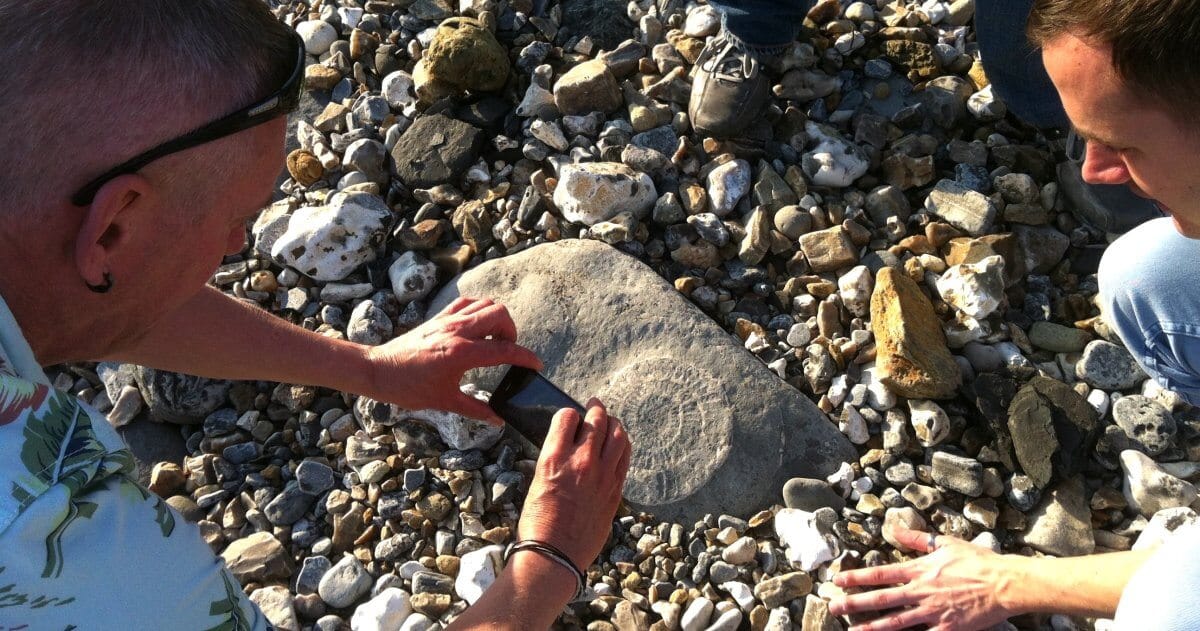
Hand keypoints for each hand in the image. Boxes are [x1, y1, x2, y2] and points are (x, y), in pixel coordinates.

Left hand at [363, 297, 541, 421]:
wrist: (377, 370)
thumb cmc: (407, 387)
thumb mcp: (445, 401)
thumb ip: (476, 410)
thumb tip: (498, 421)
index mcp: (461, 353)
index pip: (504, 350)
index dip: (525, 357)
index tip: (535, 365)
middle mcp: (457, 331)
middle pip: (499, 314)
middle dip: (512, 331)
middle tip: (507, 350)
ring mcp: (447, 320)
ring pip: (485, 304)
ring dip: (496, 319)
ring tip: (493, 339)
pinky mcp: (438, 317)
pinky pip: (467, 303)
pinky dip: (478, 310)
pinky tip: (476, 328)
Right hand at [517, 399, 631, 568]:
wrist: (554, 555)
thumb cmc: (538, 523)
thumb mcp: (537, 481)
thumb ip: (555, 460)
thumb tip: (566, 447)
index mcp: (554, 458)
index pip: (567, 417)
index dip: (568, 414)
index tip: (569, 417)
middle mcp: (581, 462)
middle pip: (597, 420)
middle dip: (595, 409)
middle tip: (594, 406)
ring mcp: (602, 476)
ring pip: (618, 435)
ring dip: (613, 424)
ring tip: (610, 422)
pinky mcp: (615, 490)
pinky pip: (624, 458)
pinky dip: (621, 446)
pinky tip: (618, 445)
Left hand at [829, 525, 1021, 630]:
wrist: (1005, 583)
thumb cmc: (977, 561)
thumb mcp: (945, 543)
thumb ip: (915, 538)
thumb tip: (893, 528)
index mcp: (919, 570)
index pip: (880, 574)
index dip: (856, 577)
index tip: (837, 580)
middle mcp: (921, 591)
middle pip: (881, 599)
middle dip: (854, 603)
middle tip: (833, 606)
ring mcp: (933, 611)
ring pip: (896, 622)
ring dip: (872, 626)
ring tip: (852, 630)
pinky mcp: (947, 628)